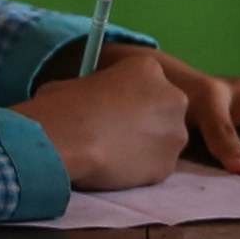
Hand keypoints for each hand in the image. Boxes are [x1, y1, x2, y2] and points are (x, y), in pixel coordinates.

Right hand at [13, 46, 188, 190]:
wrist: (67, 140)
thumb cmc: (65, 105)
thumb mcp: (80, 80)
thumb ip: (100, 88)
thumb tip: (93, 101)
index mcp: (149, 68)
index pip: (147, 81)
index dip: (129, 97)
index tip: (113, 108)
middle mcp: (173, 97)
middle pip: (165, 110)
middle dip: (147, 121)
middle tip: (117, 133)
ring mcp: (175, 133)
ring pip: (164, 141)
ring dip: (146, 147)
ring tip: (114, 154)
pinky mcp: (167, 165)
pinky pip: (155, 168)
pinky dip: (140, 171)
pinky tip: (116, 170)